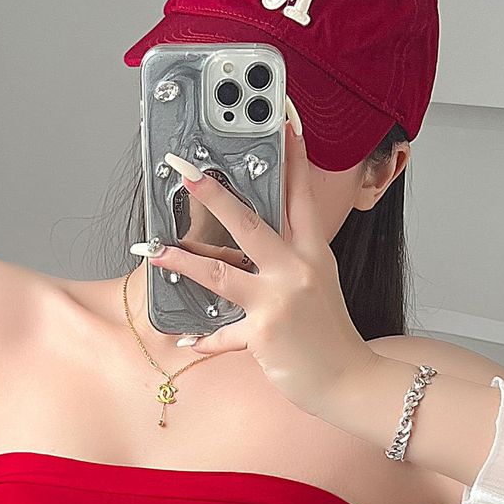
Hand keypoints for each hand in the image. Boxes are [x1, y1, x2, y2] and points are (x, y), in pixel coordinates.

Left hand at [145, 115, 375, 417]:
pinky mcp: (264, 333)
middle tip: (186, 170)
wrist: (350, 381)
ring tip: (153, 249)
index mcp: (314, 254)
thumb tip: (250, 249)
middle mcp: (298, 270)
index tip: (284, 122)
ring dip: (182, 259)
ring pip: (221, 271)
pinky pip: (223, 334)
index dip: (293, 158)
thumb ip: (291, 263)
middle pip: (249, 222)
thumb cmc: (331, 336)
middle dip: (214, 194)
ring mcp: (280, 300)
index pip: (301, 196)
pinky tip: (185, 340)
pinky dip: (204, 339)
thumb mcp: (319, 286)